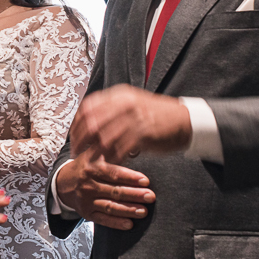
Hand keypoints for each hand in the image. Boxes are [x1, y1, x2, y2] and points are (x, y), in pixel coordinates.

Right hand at [55, 152, 154, 230]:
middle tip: (150, 196)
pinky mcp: (86, 213)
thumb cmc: (85, 166)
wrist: (64, 182)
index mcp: (92, 168)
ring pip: (110, 206)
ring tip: (144, 211)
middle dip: (134, 194)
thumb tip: (131, 144)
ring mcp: (87, 200)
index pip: (113, 173)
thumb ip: (110, 150)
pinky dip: (116, 223)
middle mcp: (88, 184)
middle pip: (114, 191)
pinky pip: (102, 220)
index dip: (130, 177)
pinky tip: (129, 224)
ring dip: (128, 210)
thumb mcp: (94, 154)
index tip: (145, 181)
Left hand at [69, 84, 191, 163]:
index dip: (77, 123)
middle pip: (92, 122)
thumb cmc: (157, 115)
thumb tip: (90, 122)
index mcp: (119, 95)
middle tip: (76, 152)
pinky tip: (108, 163)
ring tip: (89, 160)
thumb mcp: (133, 103)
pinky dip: (111, 158)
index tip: (73, 135)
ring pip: (104, 137)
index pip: (88, 107)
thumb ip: (113, 110)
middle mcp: (124, 104)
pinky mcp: (143, 134)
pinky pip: (120, 149)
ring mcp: (134, 118)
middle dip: (80, 139)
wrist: (185, 120)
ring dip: (94, 152)